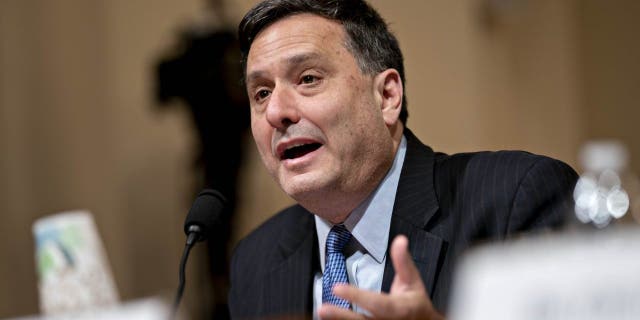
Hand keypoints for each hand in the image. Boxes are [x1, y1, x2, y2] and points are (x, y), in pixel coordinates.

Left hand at [317, 235, 443, 319]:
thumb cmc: (416, 301)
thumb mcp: (413, 280)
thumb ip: (403, 261)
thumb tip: (400, 240)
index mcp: (399, 308)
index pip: (376, 303)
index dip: (357, 296)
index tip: (337, 288)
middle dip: (342, 316)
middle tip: (322, 309)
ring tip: (321, 313)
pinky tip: (329, 319)